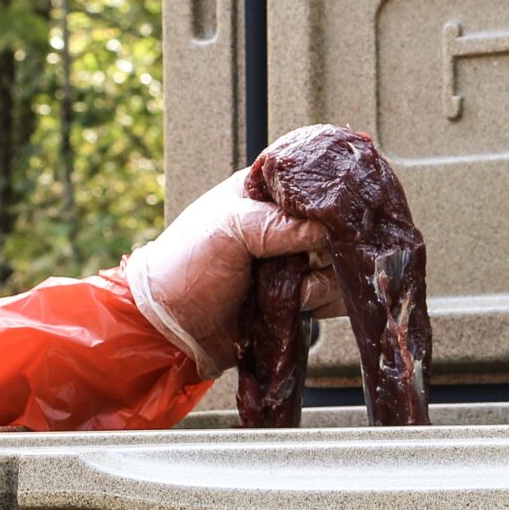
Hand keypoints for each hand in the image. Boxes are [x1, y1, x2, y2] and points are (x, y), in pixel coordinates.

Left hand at [125, 169, 344, 377]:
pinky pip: (332, 295)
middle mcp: (283, 225)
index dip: (327, 196)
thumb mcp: (228, 230)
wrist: (171, 328)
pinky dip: (325, 302)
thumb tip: (325, 230)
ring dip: (322, 281)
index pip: (310, 180)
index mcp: (262, 194)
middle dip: (328, 248)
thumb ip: (278, 224)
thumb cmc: (185, 267)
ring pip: (337, 264)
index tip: (333, 216)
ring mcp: (292, 262)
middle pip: (334, 226)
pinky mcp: (297, 296)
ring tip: (294, 291)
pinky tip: (301, 305)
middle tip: (306, 261)